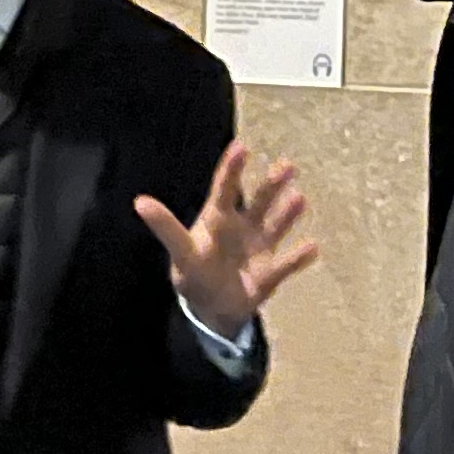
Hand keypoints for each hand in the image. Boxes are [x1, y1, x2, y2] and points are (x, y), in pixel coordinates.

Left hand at [136, 141, 318, 340]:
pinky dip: (299, 257)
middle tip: (286, 166)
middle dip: (272, 185)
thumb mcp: (180, 250)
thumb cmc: (196, 271)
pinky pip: (287, 264)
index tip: (242, 145)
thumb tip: (140, 202)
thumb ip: (165, 227)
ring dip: (288, 214)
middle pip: (259, 201)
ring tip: (300, 198)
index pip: (226, 188)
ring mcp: (260, 248)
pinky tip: (313, 247)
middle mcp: (244, 226)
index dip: (232, 168)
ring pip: (276, 226)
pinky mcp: (271, 273)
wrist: (213, 307)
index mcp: (219, 218)